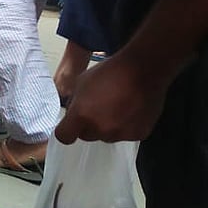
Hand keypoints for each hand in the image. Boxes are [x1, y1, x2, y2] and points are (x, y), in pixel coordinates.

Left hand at [55, 50, 173, 142]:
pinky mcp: (137, 135)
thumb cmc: (111, 72)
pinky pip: (125, 135)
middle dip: (88, 125)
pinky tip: (130, 110)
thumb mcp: (81, 83)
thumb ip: (74, 103)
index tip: (71, 127)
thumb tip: (73, 114)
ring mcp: (120, 133)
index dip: (67, 131)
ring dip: (107, 126)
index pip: (65, 137)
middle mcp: (100, 128)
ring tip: (117, 107)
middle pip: (87, 136)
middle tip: (98, 109)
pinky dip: (125, 127)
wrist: (143, 70)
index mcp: (81, 115)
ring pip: (106, 136)